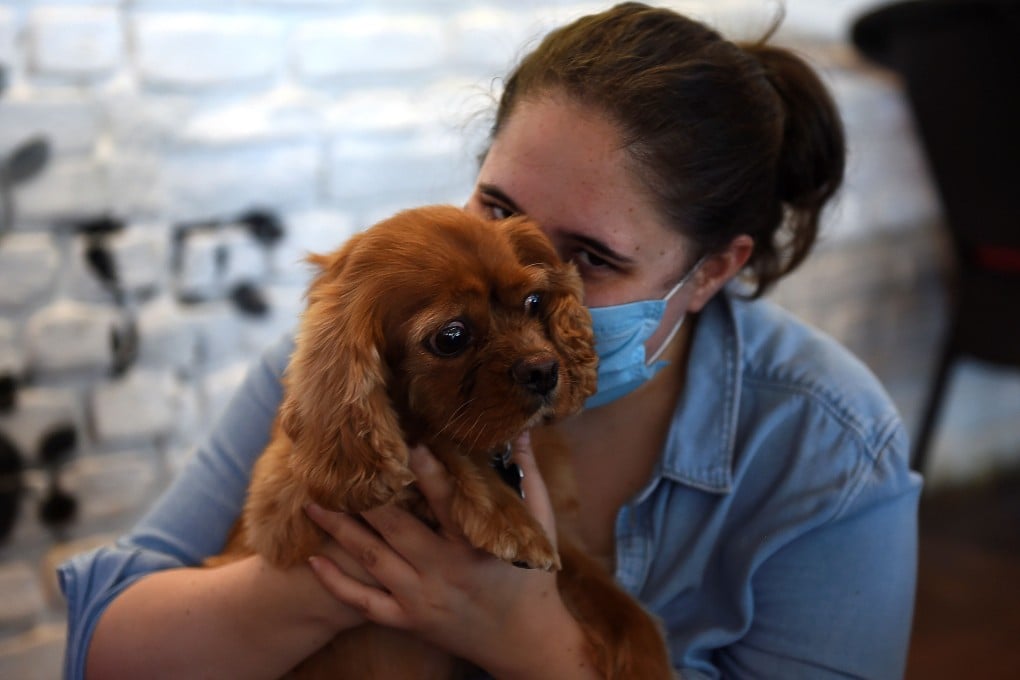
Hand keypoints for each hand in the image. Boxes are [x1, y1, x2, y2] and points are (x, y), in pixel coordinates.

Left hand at [304, 433, 595, 677]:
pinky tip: (314, 561)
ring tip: (312, 504)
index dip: (426, 473)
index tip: (406, 445)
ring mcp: (421, 598)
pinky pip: (363, 603)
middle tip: (334, 471)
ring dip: (339, 530)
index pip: (446, 502)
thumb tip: (519, 431)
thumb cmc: (532, 576)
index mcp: (475, 545)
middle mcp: (443, 571)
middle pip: (394, 528)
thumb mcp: (540, 524)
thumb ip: (527, 475)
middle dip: (363, 499)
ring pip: (371, 559)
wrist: (524, 641)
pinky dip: (336, 583)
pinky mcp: (408, 621)